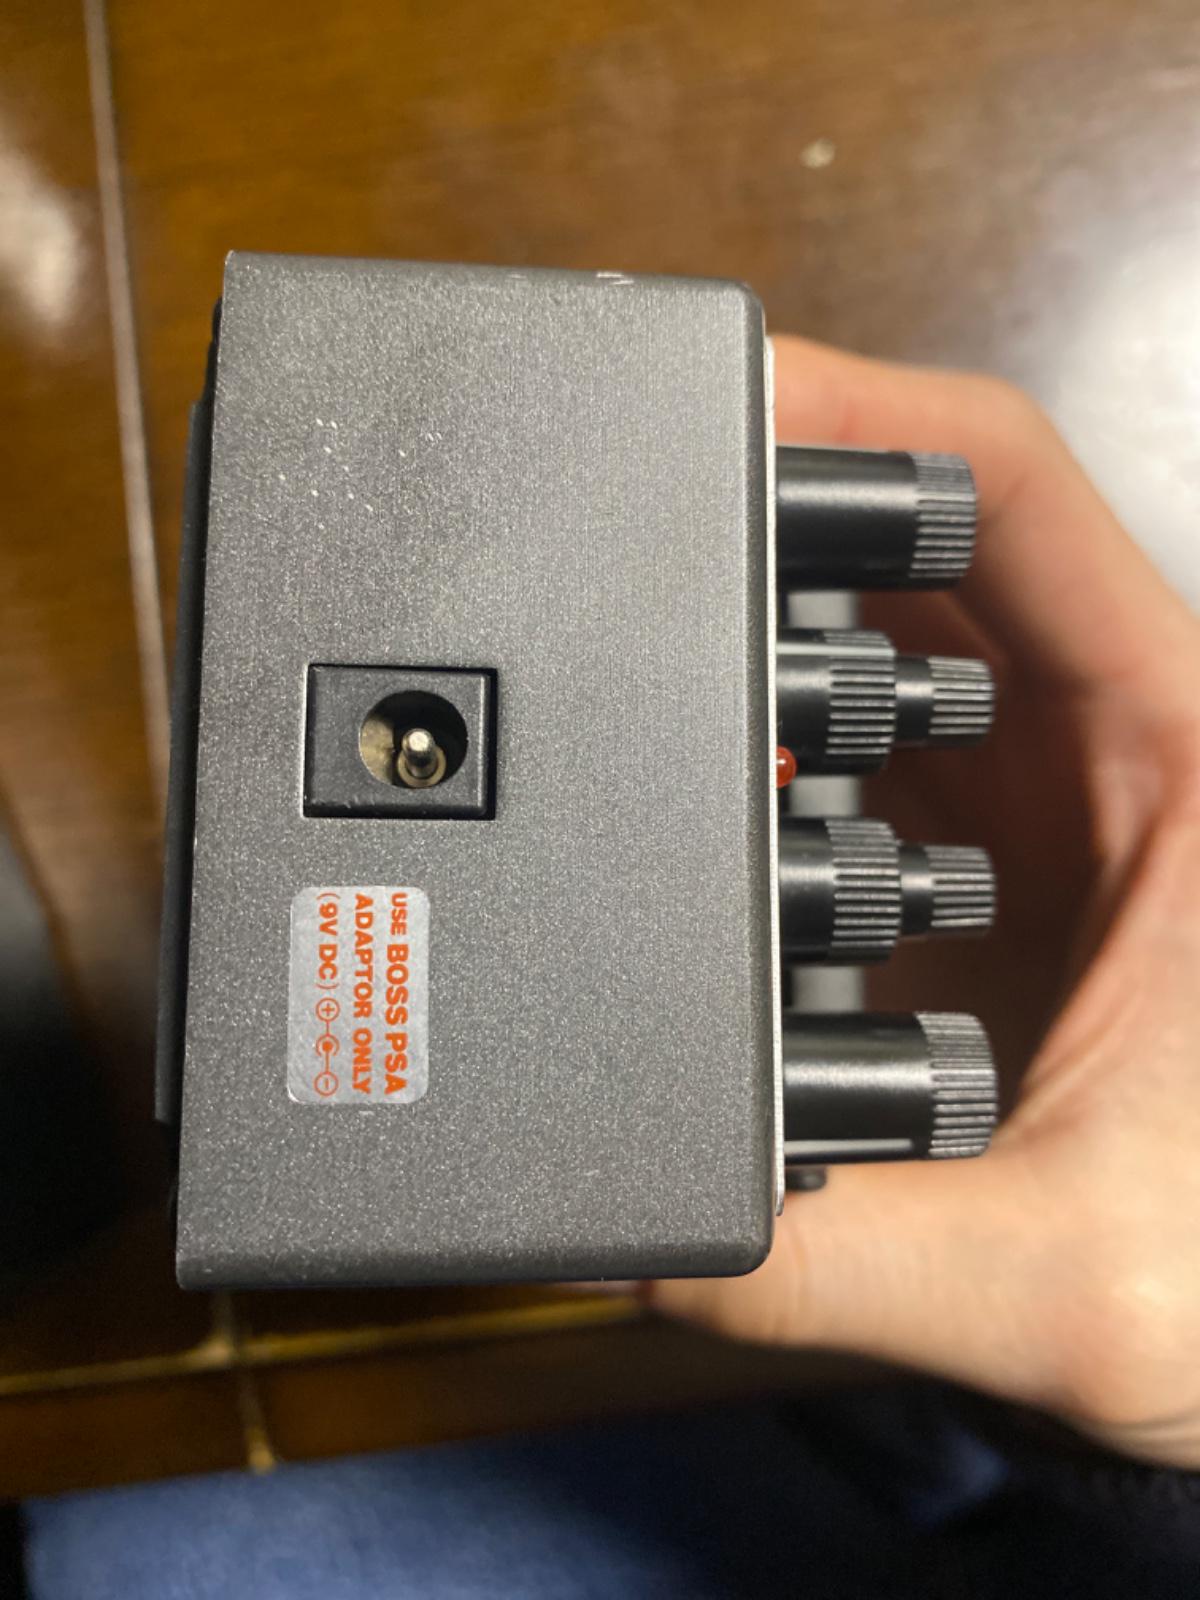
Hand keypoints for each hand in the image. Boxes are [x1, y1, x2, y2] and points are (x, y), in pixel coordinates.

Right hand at [647, 337, 1199, 1467]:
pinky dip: (778, 748)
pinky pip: (867, 745)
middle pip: (916, 548)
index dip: (861, 412)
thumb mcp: (1071, 1278)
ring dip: (767, 648)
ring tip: (639, 681)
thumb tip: (657, 1237)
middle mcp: (1109, 752)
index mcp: (1174, 761)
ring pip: (884, 645)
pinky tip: (708, 808)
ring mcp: (1046, 804)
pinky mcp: (995, 865)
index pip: (1014, 493)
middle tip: (622, 555)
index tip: (723, 393)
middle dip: (766, 533)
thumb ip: (853, 1258)